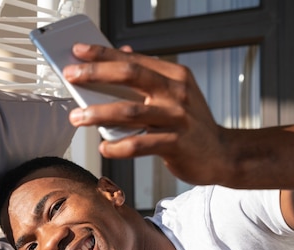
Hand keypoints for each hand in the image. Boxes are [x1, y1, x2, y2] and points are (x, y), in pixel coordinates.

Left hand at [63, 43, 230, 185]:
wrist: (222, 155)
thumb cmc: (190, 124)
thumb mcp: (175, 93)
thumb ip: (148, 75)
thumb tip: (119, 53)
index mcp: (174, 76)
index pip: (133, 59)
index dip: (103, 54)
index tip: (78, 51)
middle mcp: (176, 93)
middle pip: (129, 75)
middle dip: (96, 73)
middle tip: (71, 76)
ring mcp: (177, 118)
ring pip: (129, 111)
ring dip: (98, 113)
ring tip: (77, 117)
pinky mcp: (175, 144)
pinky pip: (139, 144)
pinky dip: (117, 147)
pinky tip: (103, 147)